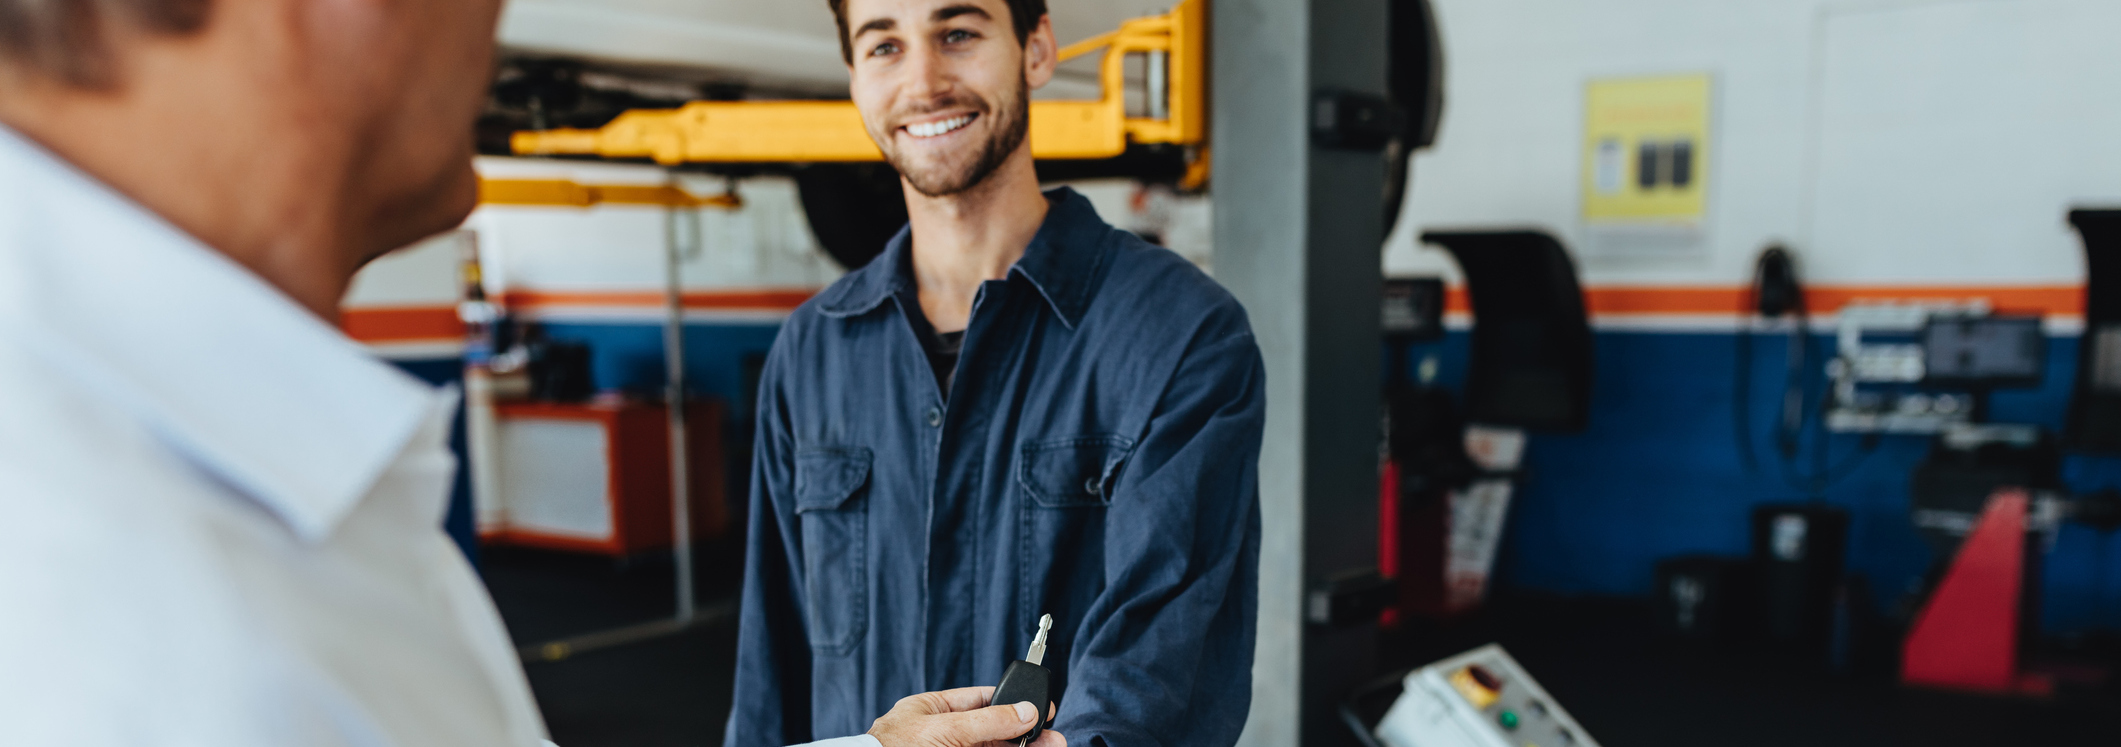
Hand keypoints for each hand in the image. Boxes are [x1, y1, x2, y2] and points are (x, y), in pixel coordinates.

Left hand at [866, 686, 1064, 746]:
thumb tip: (1025, 711)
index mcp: (928, 712)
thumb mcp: (943, 730)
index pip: (977, 700)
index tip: (1039, 707)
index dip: (1010, 702)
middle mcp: (938, 736)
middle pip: (990, 732)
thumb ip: (986, 721)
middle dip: (1023, 734)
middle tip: (1053, 739)